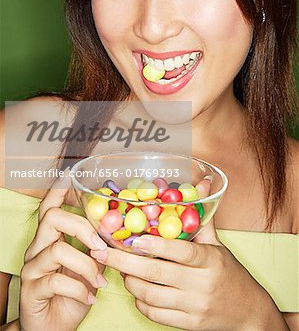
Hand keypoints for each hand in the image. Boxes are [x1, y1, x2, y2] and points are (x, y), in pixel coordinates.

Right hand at [19, 169, 107, 330]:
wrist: (54, 328)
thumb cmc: (73, 293)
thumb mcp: (90, 267)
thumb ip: (98, 249)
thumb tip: (121, 233)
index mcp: (52, 238)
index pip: (51, 207)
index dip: (59, 190)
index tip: (70, 176)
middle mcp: (38, 248)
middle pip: (53, 218)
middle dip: (82, 227)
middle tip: (101, 245)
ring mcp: (32, 267)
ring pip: (57, 250)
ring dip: (86, 264)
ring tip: (99, 279)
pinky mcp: (32, 288)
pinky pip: (55, 281)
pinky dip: (79, 288)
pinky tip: (89, 296)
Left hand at [91, 181, 266, 330]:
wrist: (249, 313)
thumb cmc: (230, 273)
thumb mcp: (218, 245)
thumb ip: (202, 218)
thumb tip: (202, 183)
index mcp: (210, 261)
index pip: (182, 252)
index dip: (156, 246)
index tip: (134, 240)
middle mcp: (201, 284)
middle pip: (156, 274)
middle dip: (125, 262)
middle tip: (102, 252)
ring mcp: (194, 307)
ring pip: (151, 296)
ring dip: (130, 282)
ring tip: (120, 268)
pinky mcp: (188, 325)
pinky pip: (155, 315)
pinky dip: (140, 302)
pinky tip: (136, 289)